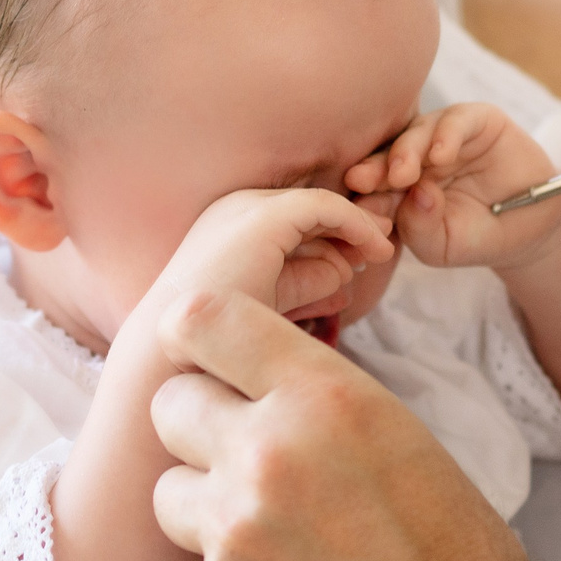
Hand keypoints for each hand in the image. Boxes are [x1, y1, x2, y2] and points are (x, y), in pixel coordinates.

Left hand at [149, 288, 540, 560]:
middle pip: (170, 403)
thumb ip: (316, 405)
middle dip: (200, 423)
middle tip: (244, 453)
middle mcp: (265, 455)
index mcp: (324, 398)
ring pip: (169, 492)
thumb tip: (256, 391)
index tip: (204, 352)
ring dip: (207, 506)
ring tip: (273, 538)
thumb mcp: (400, 437)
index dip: (196, 333)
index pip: (206, 320)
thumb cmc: (453, 551)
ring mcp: (231, 535)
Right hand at [153, 186, 397, 323]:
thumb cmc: (219, 340)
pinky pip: (325, 207)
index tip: (369, 254)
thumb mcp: (275, 299)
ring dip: (356, 225)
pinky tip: (377, 249)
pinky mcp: (262, 218)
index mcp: (231, 223)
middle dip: (351, 221)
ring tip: (384, 250)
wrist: (175, 356)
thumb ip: (307, 279)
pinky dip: (356, 223)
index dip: (338, 229)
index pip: (297, 214)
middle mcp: (235, 206)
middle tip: (385, 244)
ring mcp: (246, 208)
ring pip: (321, 204)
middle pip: (310, 204)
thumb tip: (346, 268)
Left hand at [345, 103, 560, 271]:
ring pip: (417, 132)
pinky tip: (441, 155)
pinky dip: (446, 135)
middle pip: (388, 155)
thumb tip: (414, 194)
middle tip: (363, 182)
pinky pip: (457, 120)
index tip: (356, 210)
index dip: (364, 197)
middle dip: (374, 169)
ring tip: (403, 174)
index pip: (374, 187)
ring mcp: (445, 136)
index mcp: (399, 186)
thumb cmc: (478, 237)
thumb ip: (421, 229)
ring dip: (406, 151)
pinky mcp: (477, 121)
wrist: (531, 229)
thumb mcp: (444, 246)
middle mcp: (417, 156)